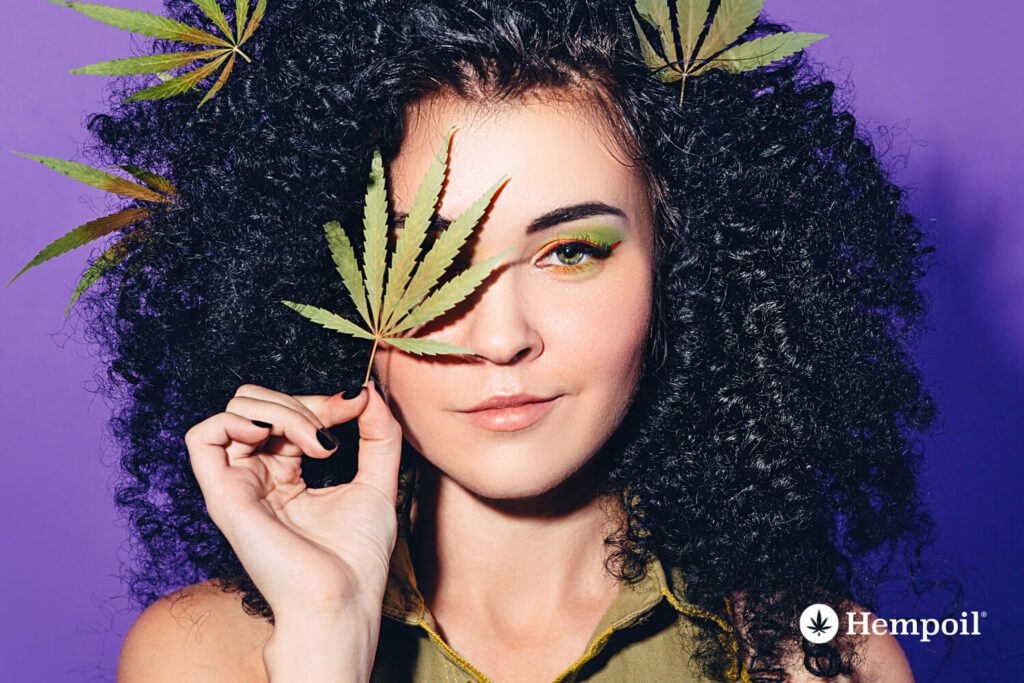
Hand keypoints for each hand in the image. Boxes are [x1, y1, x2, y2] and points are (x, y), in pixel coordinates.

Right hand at [185, 380, 401, 619]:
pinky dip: (234, 420)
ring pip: (237, 410)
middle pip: (259, 404)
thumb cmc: (357, 556)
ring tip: (314, 443)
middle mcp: (258, 476)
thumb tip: (367, 392)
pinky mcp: (224, 497)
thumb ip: (379, 435)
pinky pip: (202, 437)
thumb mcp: (378, 480)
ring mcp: (239, 485)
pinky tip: (272, 436)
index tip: (358, 405)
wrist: (343, 598)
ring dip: (282, 410)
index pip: (289, 413)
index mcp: (287, 474)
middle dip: (301, 402)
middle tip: (332, 433)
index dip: (323, 400)